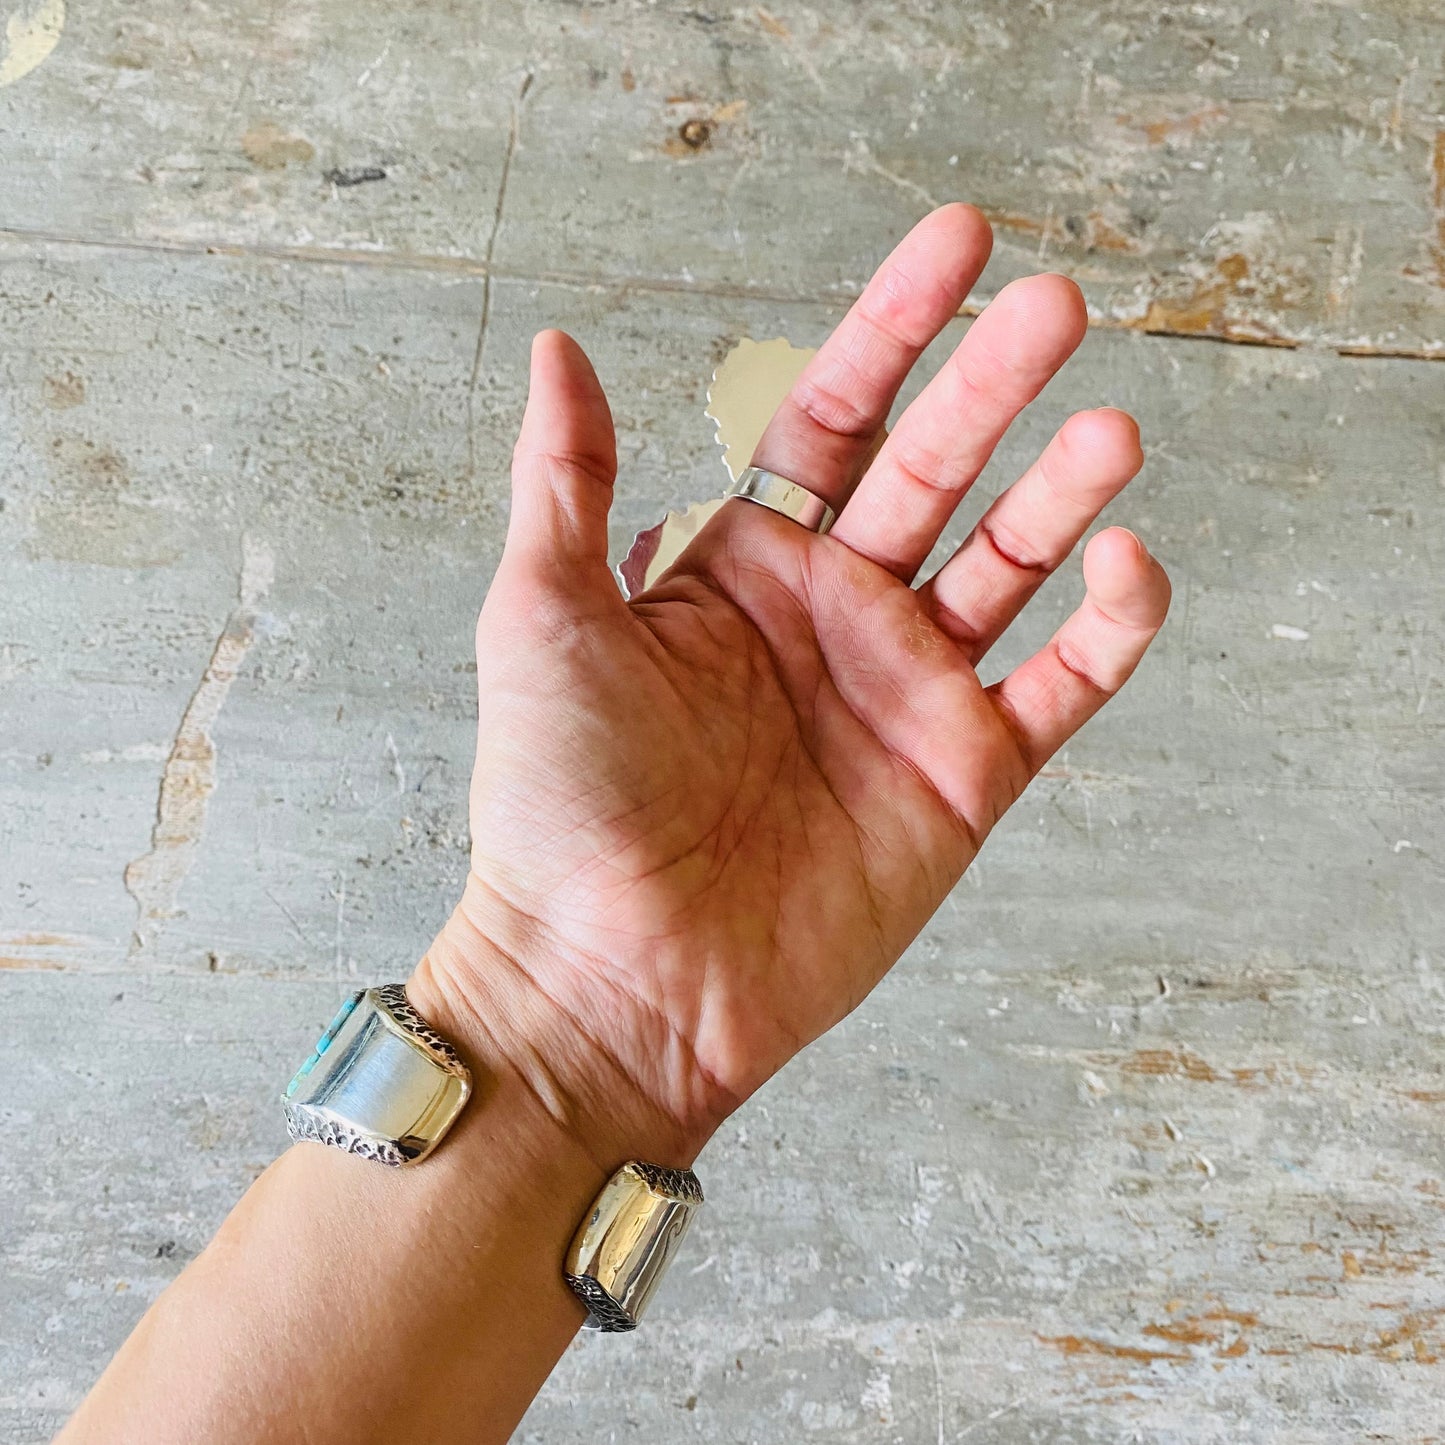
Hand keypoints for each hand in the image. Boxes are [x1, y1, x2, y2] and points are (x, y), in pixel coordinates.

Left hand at [413, 205, 1169, 1168]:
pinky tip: (1126, 567)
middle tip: (1061, 306)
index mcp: (744, 566)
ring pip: (1010, 565)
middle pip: (938, 470)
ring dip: (1063, 494)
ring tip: (1109, 431)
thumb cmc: (558, 806)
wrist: (613, 980)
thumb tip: (565, 347)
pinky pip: (1060, 687)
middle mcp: (835, 617)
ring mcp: (905, 695)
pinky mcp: (962, 780)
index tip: (962, 242)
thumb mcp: (541, 619)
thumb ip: (566, 482)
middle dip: (997, 385)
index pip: (837, 414)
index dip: (899, 325)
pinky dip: (1108, 629)